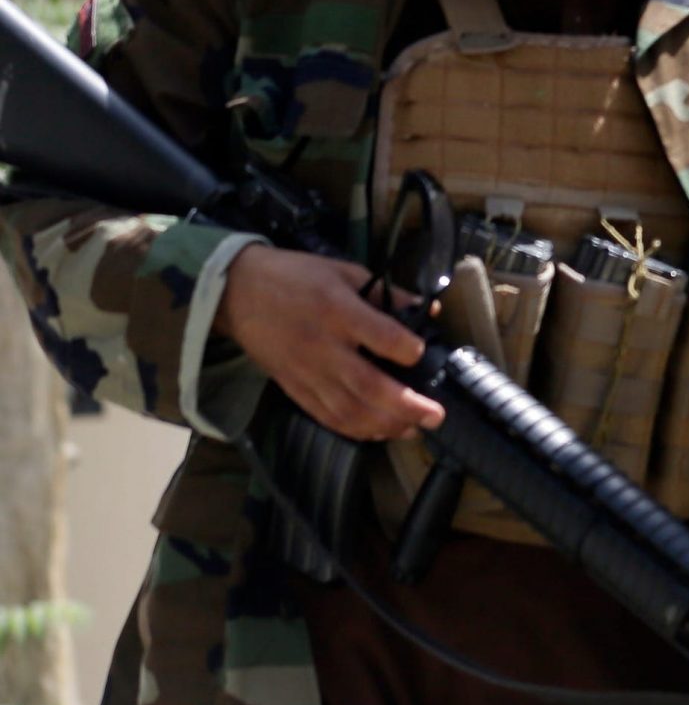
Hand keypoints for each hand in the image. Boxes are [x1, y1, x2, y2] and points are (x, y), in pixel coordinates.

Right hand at [214, 246, 443, 441]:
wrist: (237, 293)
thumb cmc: (296, 277)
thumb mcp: (344, 272)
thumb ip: (386, 292)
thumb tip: (425, 308)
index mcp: (338, 311)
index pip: (381, 337)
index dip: (408, 350)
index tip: (423, 353)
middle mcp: (323, 347)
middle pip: (367, 384)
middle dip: (406, 405)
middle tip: (435, 416)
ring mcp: (306, 372)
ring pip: (348, 409)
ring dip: (384, 425)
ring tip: (413, 429)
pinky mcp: (293, 388)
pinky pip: (326, 416)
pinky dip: (354, 429)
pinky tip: (378, 432)